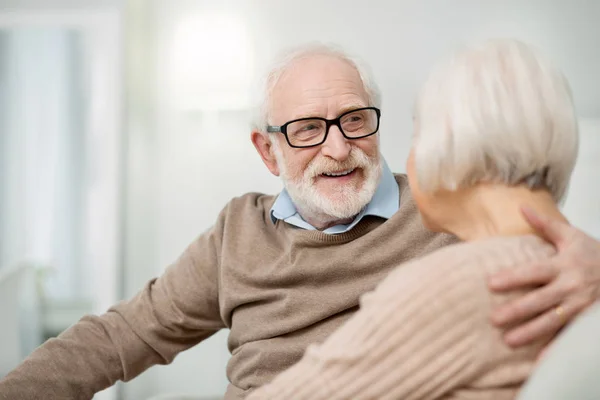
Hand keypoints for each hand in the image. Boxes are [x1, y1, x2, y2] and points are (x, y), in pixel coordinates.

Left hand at [488, 206, 599, 346]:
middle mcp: (571, 287)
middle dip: (517, 310)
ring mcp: (580, 306)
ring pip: (552, 322)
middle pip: (540, 300)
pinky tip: (539, 361)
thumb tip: (522, 207)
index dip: (513, 277)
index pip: (534, 272)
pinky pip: (569, 337)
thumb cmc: (595, 253)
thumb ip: (545, 225)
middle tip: (494, 319)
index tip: (491, 284)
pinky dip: (555, 349)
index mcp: (564, 265)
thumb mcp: (572, 237)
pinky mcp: (586, 321)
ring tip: (508, 341)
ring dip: (530, 332)